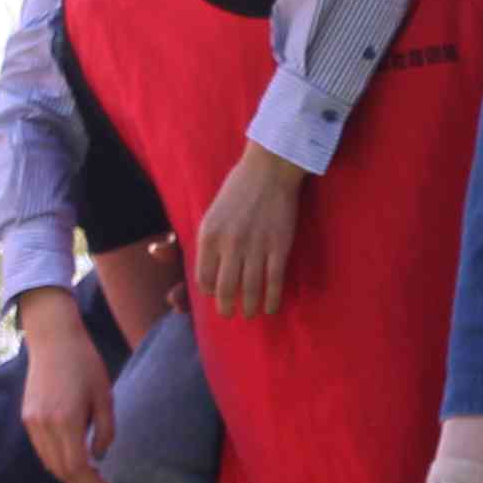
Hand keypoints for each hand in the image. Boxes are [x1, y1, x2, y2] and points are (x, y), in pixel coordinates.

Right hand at [15, 288, 113, 482]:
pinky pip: (41, 449)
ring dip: (67, 474)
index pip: (76, 467)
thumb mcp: (104, 396)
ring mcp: (32, 422)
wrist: (54, 339)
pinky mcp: (26, 417)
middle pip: (60, 470)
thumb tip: (98, 456)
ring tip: (87, 473)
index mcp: (66, 420)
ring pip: (48, 462)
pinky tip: (71, 457)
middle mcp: (44, 425)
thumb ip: (104, 430)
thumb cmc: (85, 364)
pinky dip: (55, 460)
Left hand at [190, 144, 306, 318]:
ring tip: (249, 313)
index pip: (204, 278)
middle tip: (230, 313)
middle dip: (226, 307)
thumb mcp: (212, 213)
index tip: (216, 293)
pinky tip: (271, 307)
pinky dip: (272, 299)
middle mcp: (230, 244)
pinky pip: (274, 282)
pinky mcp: (279, 247)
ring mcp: (256, 247)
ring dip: (249, 307)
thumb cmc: (238, 188)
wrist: (270, 169)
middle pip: (225, 289)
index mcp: (209, 235)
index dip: (209, 290)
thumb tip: (207, 270)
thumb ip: (208, 241)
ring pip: (250, 290)